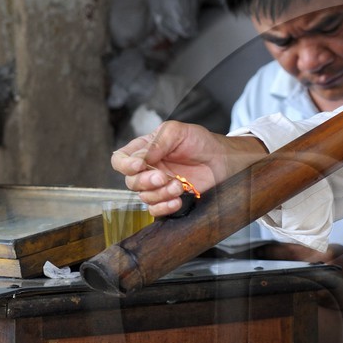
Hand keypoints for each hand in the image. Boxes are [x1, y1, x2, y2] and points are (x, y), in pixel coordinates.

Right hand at [111, 121, 266, 216]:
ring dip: (160, 194)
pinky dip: (164, 207)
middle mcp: (147, 169)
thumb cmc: (199, 141)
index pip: (120, 160)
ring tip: (178, 185)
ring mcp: (158, 186)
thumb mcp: (176, 132)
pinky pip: (155, 210)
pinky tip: (177, 200)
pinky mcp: (169, 199)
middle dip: (146, 181)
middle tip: (163, 177)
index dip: (125, 165)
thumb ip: (156, 142)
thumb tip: (139, 159)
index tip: (140, 165)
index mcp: (144, 150)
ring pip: (144, 197)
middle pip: (131, 182)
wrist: (222, 159)